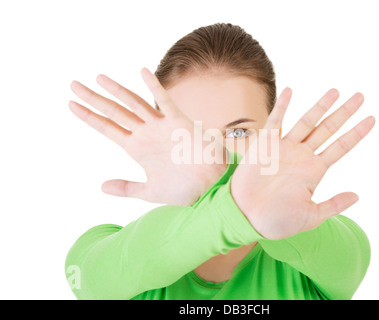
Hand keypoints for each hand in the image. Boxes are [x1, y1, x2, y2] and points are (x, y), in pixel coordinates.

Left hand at [69, 68, 226, 205]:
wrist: (211, 187)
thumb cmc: (184, 190)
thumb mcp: (149, 191)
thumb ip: (126, 188)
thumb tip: (101, 186)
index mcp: (137, 148)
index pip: (108, 128)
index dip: (89, 116)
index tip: (71, 105)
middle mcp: (146, 134)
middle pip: (115, 112)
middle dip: (94, 99)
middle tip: (73, 85)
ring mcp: (161, 127)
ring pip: (134, 104)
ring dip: (116, 91)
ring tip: (97, 78)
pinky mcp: (179, 123)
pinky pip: (165, 102)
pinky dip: (155, 87)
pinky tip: (142, 72)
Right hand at [231, 88, 374, 239]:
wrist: (247, 218)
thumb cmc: (277, 221)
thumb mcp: (311, 217)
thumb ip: (333, 205)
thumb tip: (357, 196)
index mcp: (314, 171)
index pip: (340, 147)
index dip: (356, 133)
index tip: (372, 119)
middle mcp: (302, 156)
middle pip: (328, 129)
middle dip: (344, 113)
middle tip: (361, 97)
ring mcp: (284, 149)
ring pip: (307, 122)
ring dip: (321, 107)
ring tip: (336, 91)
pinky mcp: (265, 146)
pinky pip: (275, 122)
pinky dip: (282, 107)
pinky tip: (291, 91)